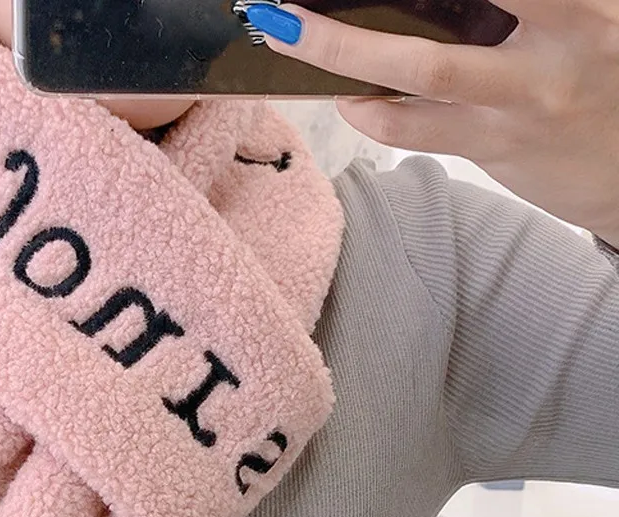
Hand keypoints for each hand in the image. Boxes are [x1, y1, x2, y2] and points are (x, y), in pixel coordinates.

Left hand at [249, 0, 618, 246]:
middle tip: (286, 7)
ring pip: (420, 74)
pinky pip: (414, 130)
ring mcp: (520, 101)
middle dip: (352, 23)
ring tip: (295, 37)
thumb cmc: (602, 71)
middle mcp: (554, 42)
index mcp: (578, 0)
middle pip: (441, 15)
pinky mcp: (494, 146)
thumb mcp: (580, 16)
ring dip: (343, 56)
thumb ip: (520, 3)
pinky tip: (350, 96)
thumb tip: (425, 1)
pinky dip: (370, 112)